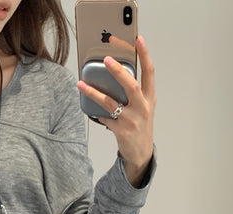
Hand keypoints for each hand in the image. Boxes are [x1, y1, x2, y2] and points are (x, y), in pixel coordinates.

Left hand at [77, 36, 155, 187]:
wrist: (141, 153)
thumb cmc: (140, 126)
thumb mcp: (143, 107)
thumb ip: (135, 92)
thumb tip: (116, 74)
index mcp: (150, 98)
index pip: (149, 72)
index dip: (145, 55)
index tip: (138, 40)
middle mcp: (143, 108)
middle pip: (131, 85)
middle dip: (118, 71)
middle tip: (106, 60)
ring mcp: (132, 120)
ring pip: (110, 102)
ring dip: (93, 93)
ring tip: (81, 84)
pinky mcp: (121, 131)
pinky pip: (104, 118)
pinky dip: (97, 113)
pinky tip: (93, 111)